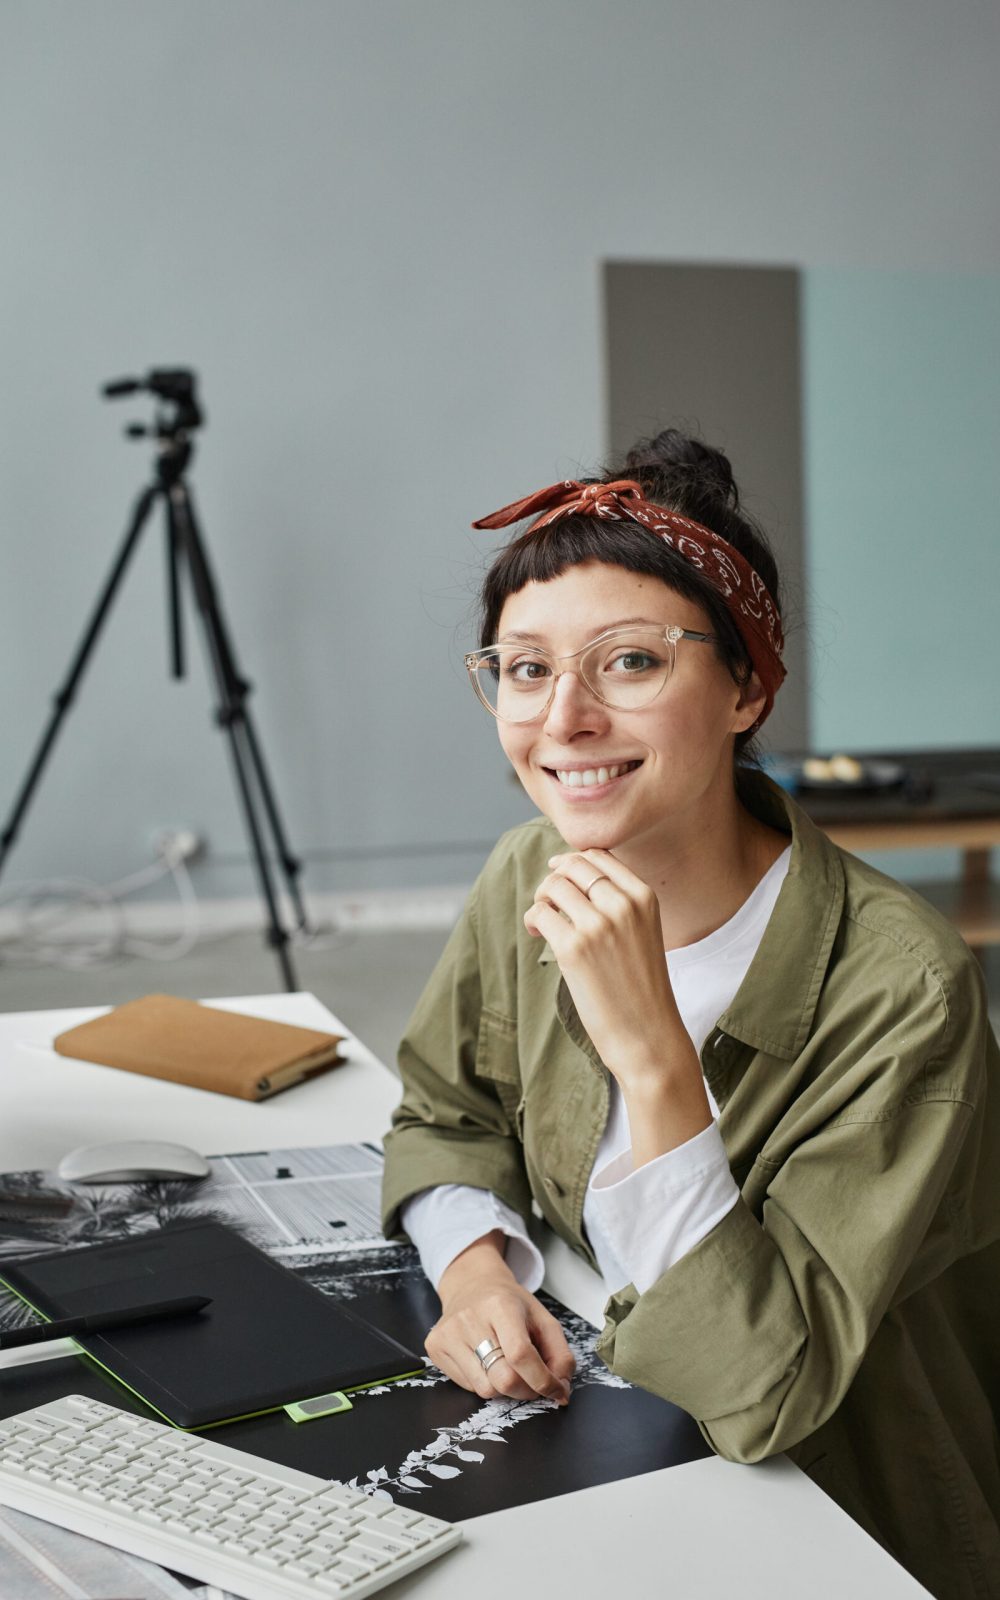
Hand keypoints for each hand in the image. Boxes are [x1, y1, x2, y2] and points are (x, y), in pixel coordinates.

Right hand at [426, 1235, 573, 1404]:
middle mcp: (469, 1318)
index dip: (543, 1380)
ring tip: (508, 1367)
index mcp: (500, 1305)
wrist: (471, 1285)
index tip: (556, 1390)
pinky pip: (468, 1386)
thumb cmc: (510, 1304)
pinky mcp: (435, 1347)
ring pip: (485, 1389)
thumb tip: (561, 1391)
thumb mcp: (542, 1318)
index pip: (521, 1354)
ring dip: (505, 1389)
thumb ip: (560, 1354)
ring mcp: (448, 1333)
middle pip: (503, 1378)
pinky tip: (486, 1362)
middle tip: (534, 1384)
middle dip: (527, 1391)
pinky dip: (486, 1382)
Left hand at [523, 848, 681, 1085]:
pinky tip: (537, 934)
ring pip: (553, 886)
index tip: (560, 874)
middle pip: (574, 865)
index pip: (600, 856)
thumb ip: (619, 903)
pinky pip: (539, 913)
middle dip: (555, 878)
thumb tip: (572, 875)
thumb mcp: (644, 932)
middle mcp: (623, 905)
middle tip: (548, 900)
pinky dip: (532, 919)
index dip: (573, 862)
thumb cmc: (641, 987)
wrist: (647, 1034)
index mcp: (644, 897)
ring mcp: (598, 925)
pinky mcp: (574, 948)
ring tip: (543, 920)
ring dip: (540, 898)